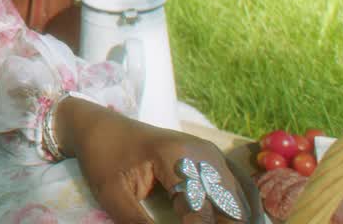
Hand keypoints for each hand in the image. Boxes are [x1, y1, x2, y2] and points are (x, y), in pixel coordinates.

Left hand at [62, 100, 257, 222]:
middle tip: (188, 223)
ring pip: (240, 200)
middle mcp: (203, 153)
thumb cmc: (103, 158)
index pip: (203, 213)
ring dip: (232, 219)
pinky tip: (229, 220)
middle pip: (231, 207)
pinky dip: (239, 209)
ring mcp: (212, 154)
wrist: (101, 128)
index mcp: (177, 158)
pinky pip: (240, 188)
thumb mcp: (112, 195)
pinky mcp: (214, 158)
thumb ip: (137, 223)